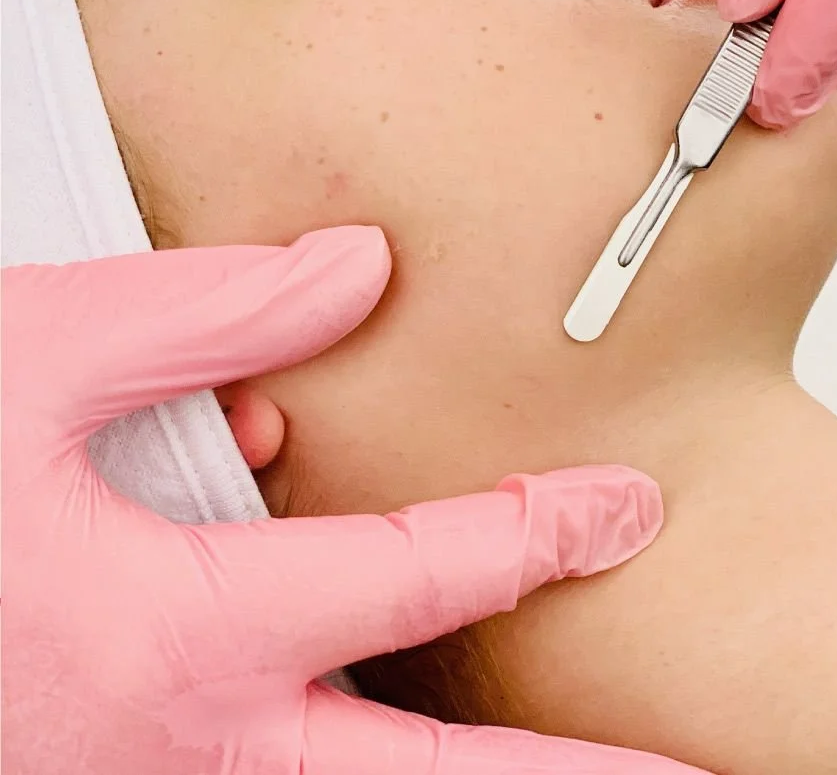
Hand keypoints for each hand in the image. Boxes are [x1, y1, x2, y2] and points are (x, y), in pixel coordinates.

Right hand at [3, 229, 702, 772]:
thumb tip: (355, 271)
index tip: (619, 509)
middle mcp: (173, 741)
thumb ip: (214, 315)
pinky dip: (337, 745)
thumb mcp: (40, 355)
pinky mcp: (113, 766)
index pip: (407, 574)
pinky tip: (370, 698)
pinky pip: (258, 763)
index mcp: (170, 629)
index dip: (531, 534)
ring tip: (573, 773)